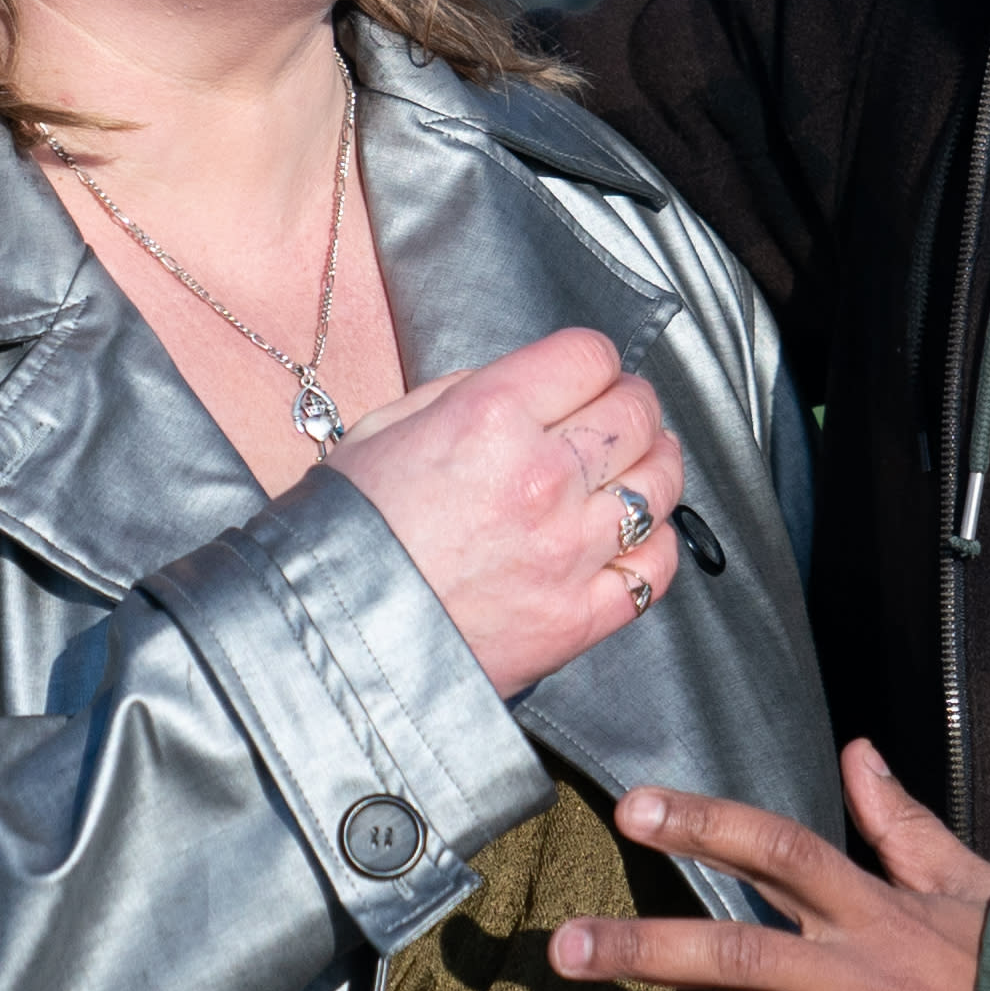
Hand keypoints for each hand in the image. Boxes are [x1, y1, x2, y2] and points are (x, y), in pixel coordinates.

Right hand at [327, 327, 688, 697]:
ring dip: (654, 467)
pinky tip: (632, 536)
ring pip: (661, 485)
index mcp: (491, 418)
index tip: (585, 373)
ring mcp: (568, 553)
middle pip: (637, 414)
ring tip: (635, 468)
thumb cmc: (345, 532)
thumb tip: (528, 387)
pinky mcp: (578, 619)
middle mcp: (542, 479)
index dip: (591, 360)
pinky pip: (655, 568)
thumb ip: (467, 393)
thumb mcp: (386, 428)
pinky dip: (655, 546)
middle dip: (632, 404)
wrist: (328, 634)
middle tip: (619, 413)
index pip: (590, 356)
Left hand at [558, 743, 989, 990]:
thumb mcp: (971, 888)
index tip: (634, 810)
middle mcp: (859, 978)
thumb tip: (856, 753)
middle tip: (565, 946)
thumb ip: (904, 824)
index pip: (781, 850)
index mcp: (879, 913)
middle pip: (736, 951)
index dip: (706, 824)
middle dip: (644, 946)